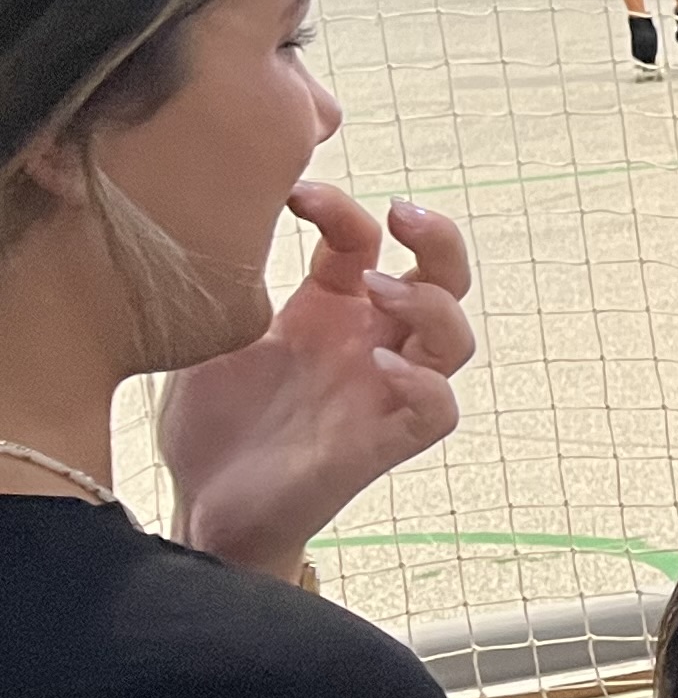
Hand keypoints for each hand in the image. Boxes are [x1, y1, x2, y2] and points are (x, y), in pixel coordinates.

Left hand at [157, 186, 474, 581]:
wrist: (202, 506)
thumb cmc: (214, 423)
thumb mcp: (218, 336)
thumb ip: (237, 283)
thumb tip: (222, 214)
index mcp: (332, 310)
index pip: (365, 242)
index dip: (345, 208)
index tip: (297, 192)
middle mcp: (371, 344)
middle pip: (444, 279)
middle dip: (438, 239)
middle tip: (402, 213)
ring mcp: (383, 393)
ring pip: (455, 341)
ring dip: (431, 305)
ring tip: (377, 289)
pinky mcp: (381, 443)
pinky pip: (436, 411)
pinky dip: (423, 384)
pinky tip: (382, 367)